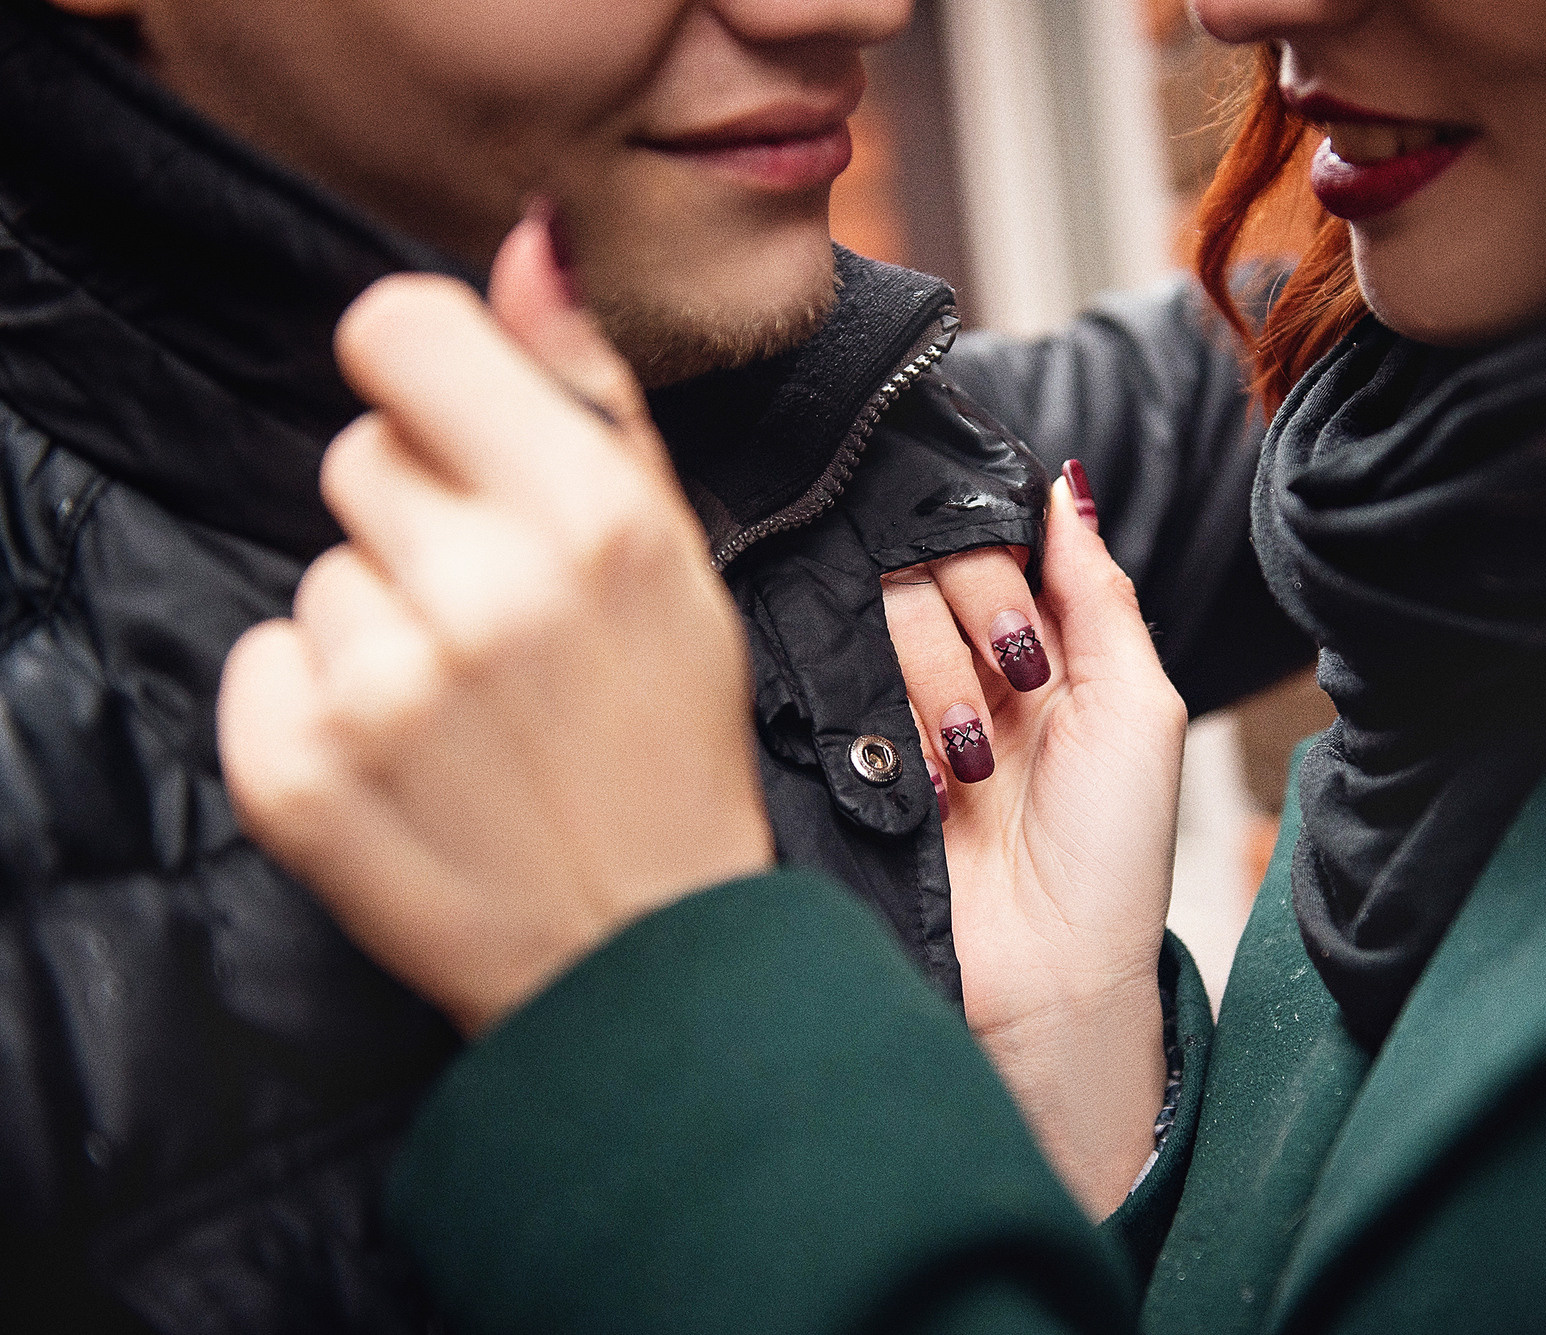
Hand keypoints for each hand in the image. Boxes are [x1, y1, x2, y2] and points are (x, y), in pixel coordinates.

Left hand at [218, 207, 773, 1034]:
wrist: (641, 954)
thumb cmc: (670, 743)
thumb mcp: (675, 554)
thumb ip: (589, 387)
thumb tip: (525, 238)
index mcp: (588, 517)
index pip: (398, 329)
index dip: (422, 375)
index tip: (458, 437)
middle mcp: (480, 592)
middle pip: (360, 452)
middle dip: (424, 518)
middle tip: (502, 622)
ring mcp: (377, 690)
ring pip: (321, 568)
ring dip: (382, 621)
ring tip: (467, 711)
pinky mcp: (292, 774)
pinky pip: (266, 659)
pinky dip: (323, 703)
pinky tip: (408, 761)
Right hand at [882, 466, 1185, 1217]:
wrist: (1044, 973)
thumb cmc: (1112, 853)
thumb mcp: (1138, 708)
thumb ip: (1100, 594)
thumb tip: (1065, 487)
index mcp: (1055, 651)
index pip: (1004, 547)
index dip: (1006, 562)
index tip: (1023, 613)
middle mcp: (979, 666)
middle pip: (939, 565)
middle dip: (976, 619)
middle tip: (1013, 690)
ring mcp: (914, 707)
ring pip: (890, 614)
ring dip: (939, 684)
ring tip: (968, 766)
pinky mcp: (861, 748)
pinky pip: (844, 678)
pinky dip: (891, 722)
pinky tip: (924, 774)